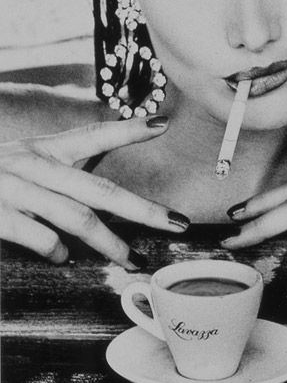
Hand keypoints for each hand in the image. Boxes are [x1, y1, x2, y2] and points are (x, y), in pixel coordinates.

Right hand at [0, 116, 189, 267]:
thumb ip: (57, 175)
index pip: (91, 135)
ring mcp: (14, 188)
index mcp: (42, 149)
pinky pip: (38, 236)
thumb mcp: (22, 163)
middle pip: (100, 189)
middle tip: (175, 222)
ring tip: (128, 258)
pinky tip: (64, 258)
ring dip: (108, 243)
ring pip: (76, 218)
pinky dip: (56, 251)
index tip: (162, 124)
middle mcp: (32, 164)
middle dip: (143, 209)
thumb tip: (95, 206)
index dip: (128, 129)